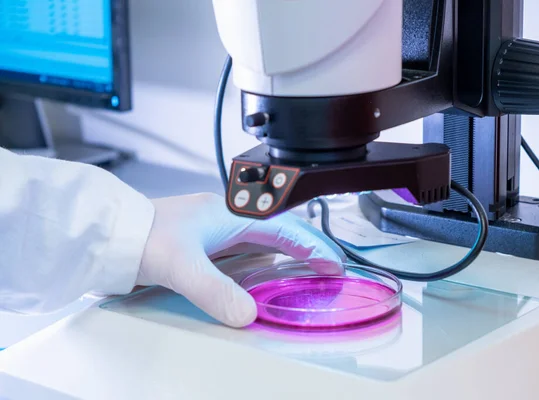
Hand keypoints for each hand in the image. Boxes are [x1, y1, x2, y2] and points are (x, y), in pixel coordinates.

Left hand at [137, 193, 344, 326]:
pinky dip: (262, 260)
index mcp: (229, 215)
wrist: (109, 234)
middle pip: (278, 231)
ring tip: (304, 268)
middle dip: (305, 246)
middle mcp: (224, 219)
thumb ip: (216, 291)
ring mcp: (213, 230)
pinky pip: (243, 249)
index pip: (283, 230)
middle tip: (327, 266)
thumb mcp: (183, 266)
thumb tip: (247, 315)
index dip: (311, 246)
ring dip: (285, 252)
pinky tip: (261, 272)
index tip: (332, 263)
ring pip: (261, 239)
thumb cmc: (142, 237)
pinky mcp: (201, 244)